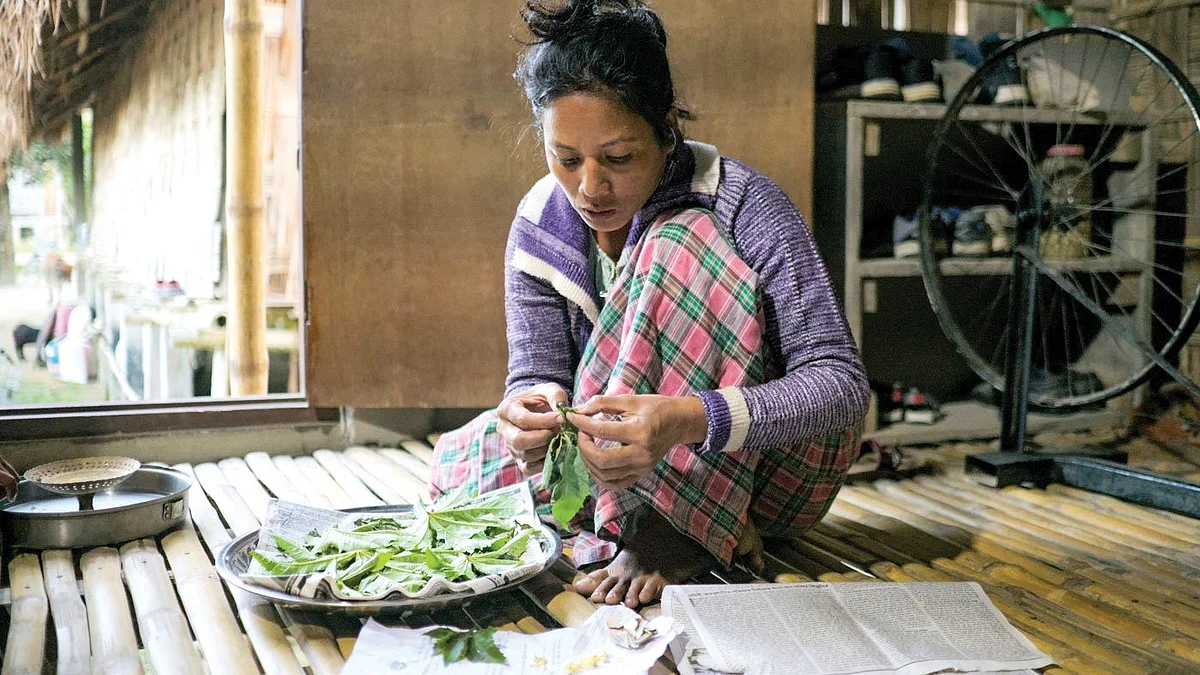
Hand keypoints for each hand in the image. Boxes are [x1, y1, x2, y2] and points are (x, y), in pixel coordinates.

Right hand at [496, 383, 569, 475]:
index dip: (544, 421)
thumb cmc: (543, 399)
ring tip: (559, 438)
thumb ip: (556, 397)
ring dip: (546, 448)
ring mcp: (510, 447)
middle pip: (518, 441)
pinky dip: (545, 462)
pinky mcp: (519, 461)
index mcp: (506, 409)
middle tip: (558, 431)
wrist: (539, 411)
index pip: (522, 419)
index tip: (562, 418)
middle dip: (542, 438)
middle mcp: (504, 429)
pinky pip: (529, 468)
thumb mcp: (550, 390)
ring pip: (526, 455)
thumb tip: (562, 412)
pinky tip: (555, 450)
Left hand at [566, 394, 706, 490]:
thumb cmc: (656, 408)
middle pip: (601, 460)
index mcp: (640, 432)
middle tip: (581, 433)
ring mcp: (642, 468)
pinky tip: (595, 461)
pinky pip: (615, 484)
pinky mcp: (641, 474)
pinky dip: (600, 476)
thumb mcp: (631, 400)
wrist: (679, 423)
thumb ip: (603, 403)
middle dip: (584, 446)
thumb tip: (579, 410)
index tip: (572, 417)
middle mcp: (641, 454)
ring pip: (605, 475)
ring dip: (589, 461)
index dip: (582, 424)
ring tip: (587, 445)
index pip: (602, 431)